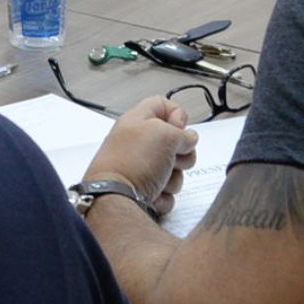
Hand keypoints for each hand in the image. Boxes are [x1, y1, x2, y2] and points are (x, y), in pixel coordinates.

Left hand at [82, 94, 198, 211]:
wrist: (115, 198)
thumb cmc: (133, 162)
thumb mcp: (165, 134)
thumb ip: (182, 132)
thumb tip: (188, 140)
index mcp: (137, 121)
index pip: (162, 105)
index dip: (177, 114)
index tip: (179, 128)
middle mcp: (137, 143)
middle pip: (174, 142)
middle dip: (182, 153)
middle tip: (172, 157)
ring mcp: (140, 168)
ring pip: (174, 170)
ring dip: (173, 177)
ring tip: (158, 179)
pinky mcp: (142, 191)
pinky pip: (166, 191)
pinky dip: (164, 195)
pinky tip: (153, 194)